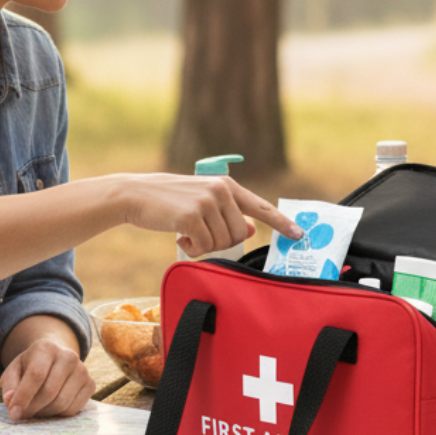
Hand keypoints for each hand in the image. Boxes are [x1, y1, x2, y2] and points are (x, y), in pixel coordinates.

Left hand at [1, 335, 94, 421]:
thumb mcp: (14, 371)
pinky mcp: (90, 384)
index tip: (14, 413)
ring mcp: (82, 370)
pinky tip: (51, 406)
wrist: (55, 358)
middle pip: (49, 392)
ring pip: (61, 403)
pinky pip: (73, 410)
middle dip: (32, 408)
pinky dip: (59, 414)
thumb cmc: (30, 367)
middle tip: (23, 413)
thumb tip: (11, 401)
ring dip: (45, 413)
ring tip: (36, 408)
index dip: (24, 397)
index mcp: (46, 348)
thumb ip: (9, 386)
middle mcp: (68, 356)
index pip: (36, 375)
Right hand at [123, 173, 301, 257]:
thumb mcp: (204, 200)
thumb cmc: (171, 202)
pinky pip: (204, 246)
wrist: (136, 194)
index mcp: (227, 186)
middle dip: (222, 242)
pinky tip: (179, 237)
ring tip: (187, 232)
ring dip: (204, 245)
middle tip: (201, 235)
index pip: (261, 207)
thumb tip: (251, 229)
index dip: (281, 222)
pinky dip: (192, 249)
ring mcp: (207, 202)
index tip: (299, 234)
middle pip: (239, 235)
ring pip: (222, 242)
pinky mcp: (192, 216)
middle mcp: (221, 191)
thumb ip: (228, 212)